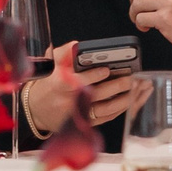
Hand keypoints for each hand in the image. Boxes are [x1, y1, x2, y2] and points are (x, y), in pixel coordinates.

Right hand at [23, 43, 137, 133]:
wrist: (37, 109)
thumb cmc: (48, 83)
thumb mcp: (50, 64)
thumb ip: (63, 52)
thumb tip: (78, 45)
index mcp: (59, 85)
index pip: (78, 81)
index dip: (93, 76)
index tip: (106, 69)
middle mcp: (68, 102)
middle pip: (96, 95)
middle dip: (115, 87)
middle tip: (130, 78)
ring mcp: (77, 115)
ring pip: (104, 110)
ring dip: (122, 100)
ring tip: (134, 89)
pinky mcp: (85, 124)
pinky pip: (106, 118)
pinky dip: (119, 109)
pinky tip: (129, 100)